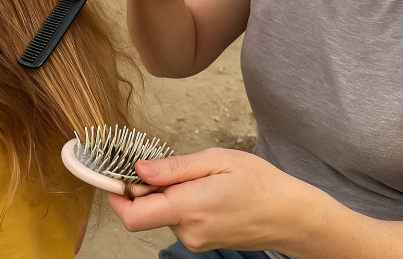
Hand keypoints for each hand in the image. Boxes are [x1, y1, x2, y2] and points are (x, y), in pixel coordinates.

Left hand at [108, 148, 320, 252]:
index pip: (133, 215)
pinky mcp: (200, 242)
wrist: (291, 216)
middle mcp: (188, 231)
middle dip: (145, 189)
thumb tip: (139, 170)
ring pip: (161, 214)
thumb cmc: (260, 183)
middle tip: (165, 165)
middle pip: (144, 213)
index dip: (116, 196)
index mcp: (190, 208)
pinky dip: (180, 203)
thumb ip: (174, 168)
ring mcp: (194, 241)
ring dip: (167, 194)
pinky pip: (177, 220)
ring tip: (198, 177)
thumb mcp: (217, 160)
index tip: (110, 175)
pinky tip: (204, 191)